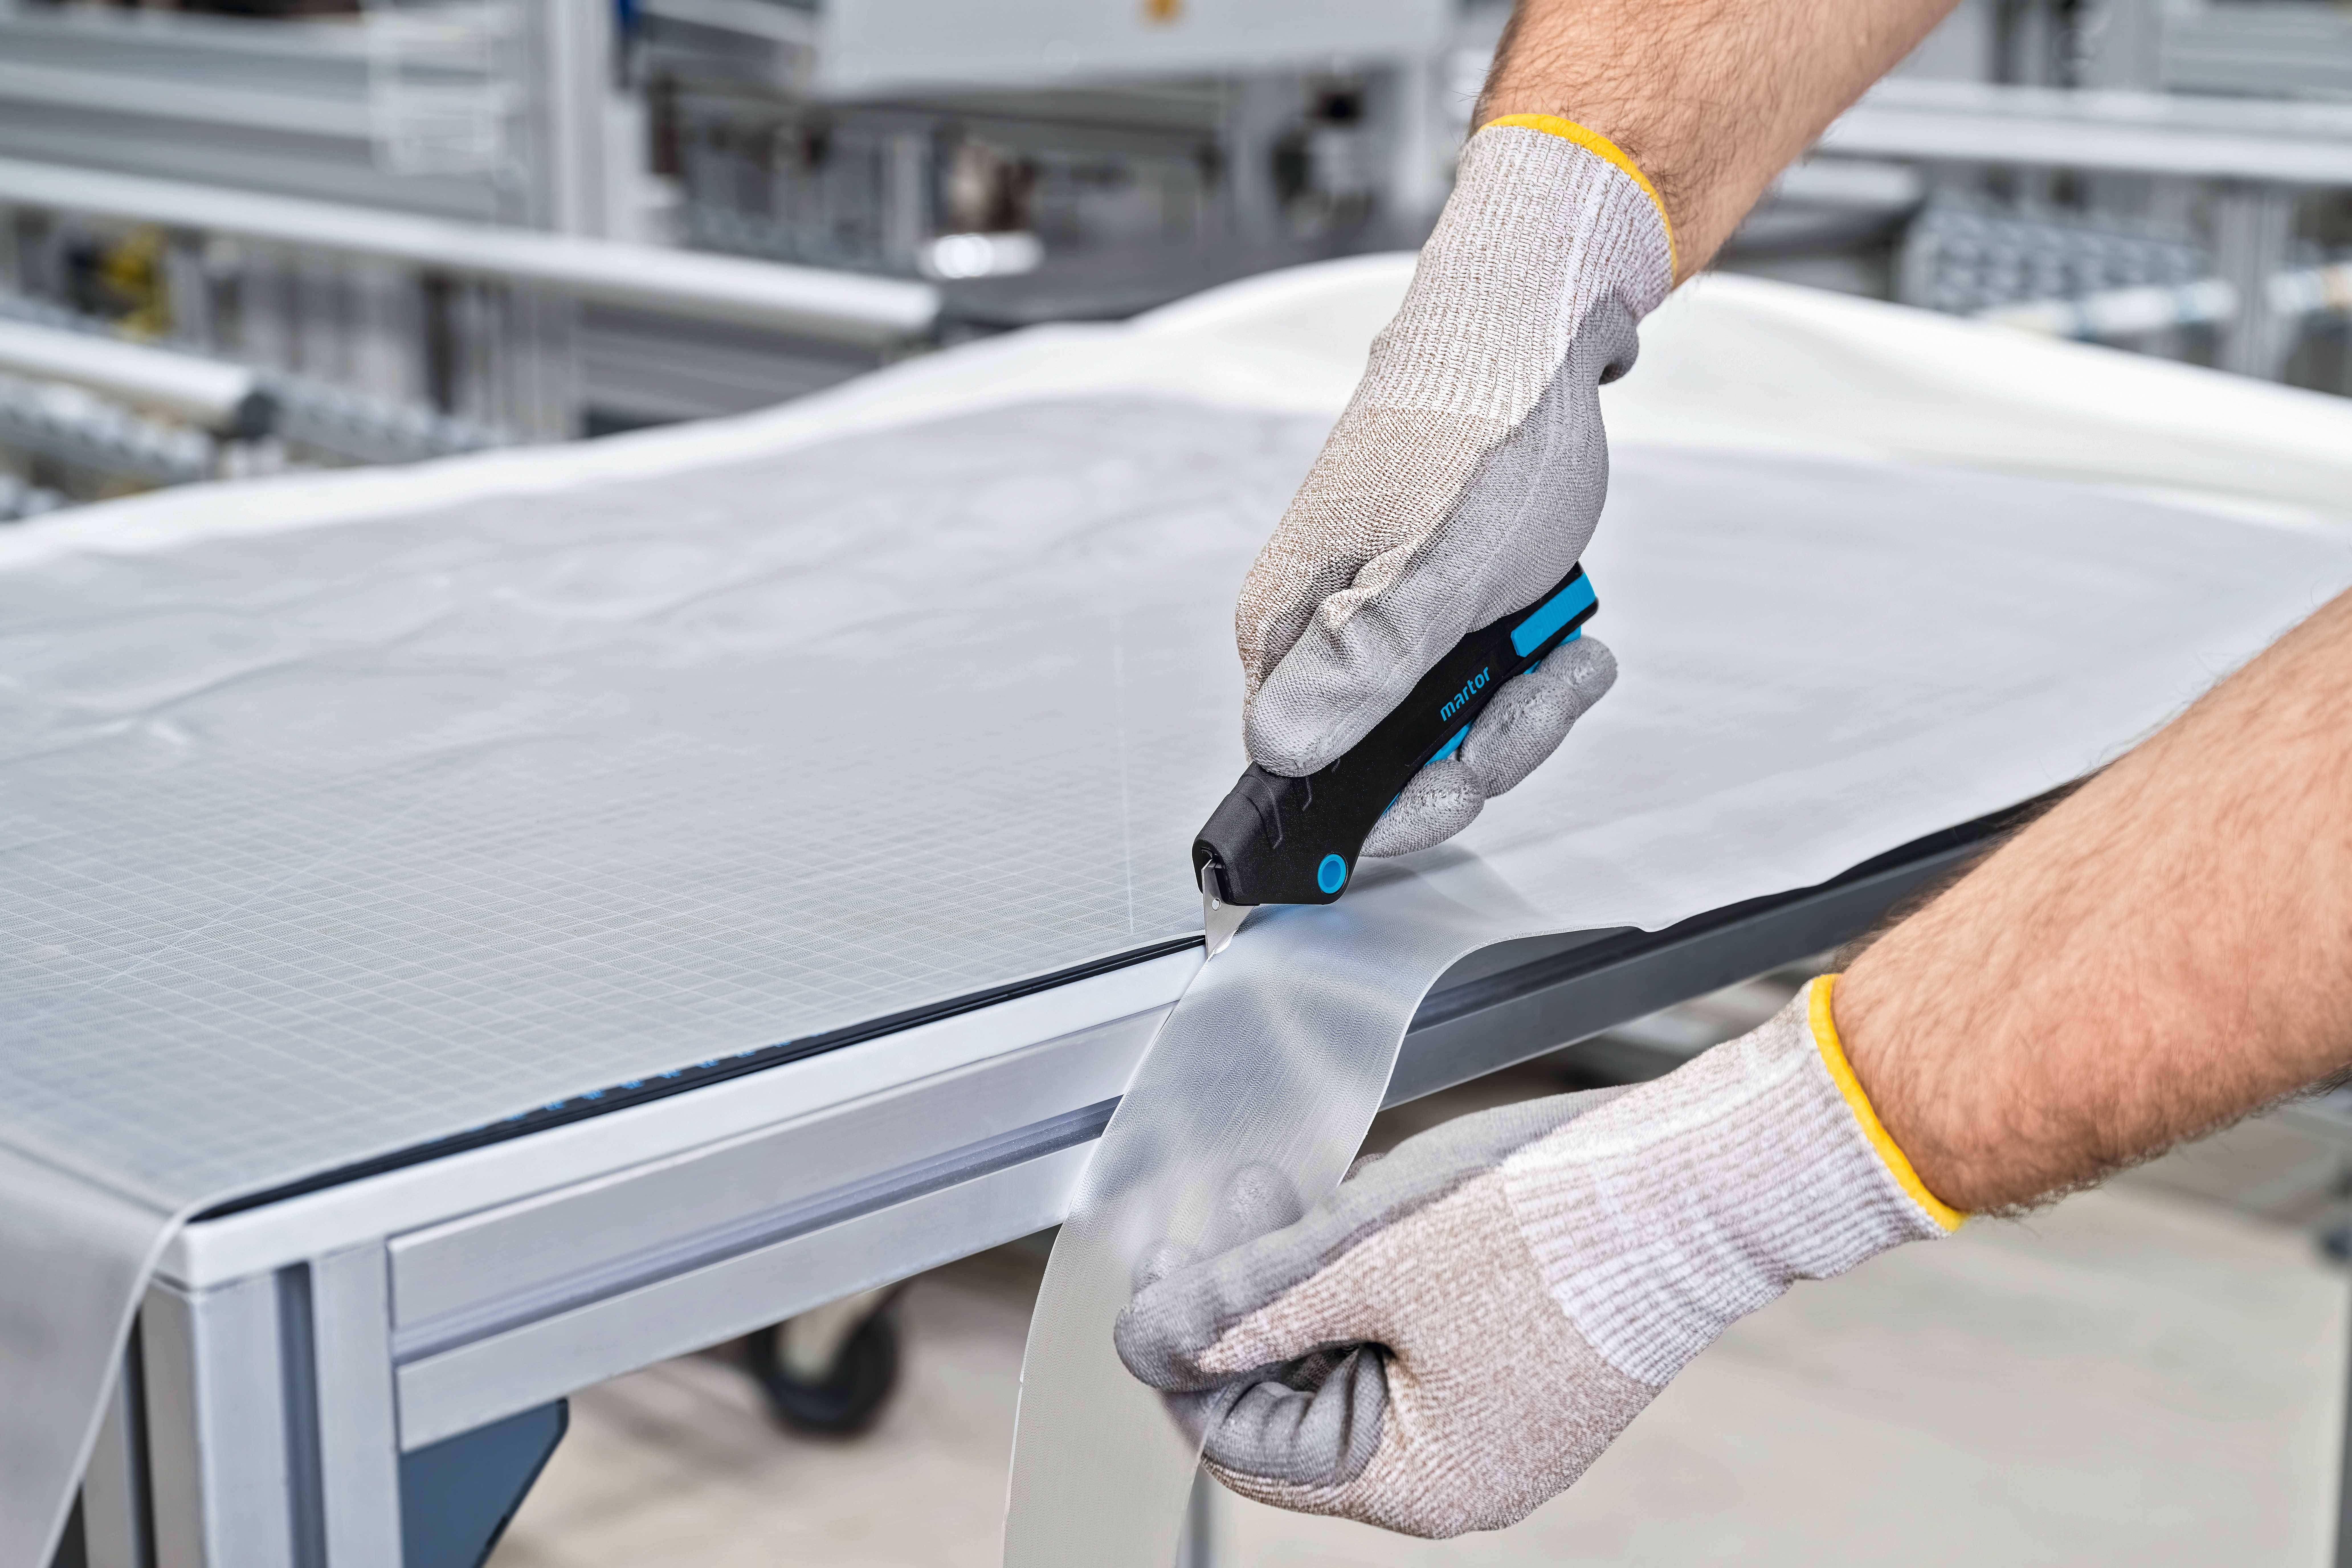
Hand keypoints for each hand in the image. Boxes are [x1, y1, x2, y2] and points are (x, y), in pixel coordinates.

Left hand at [1114, 979, 1960, 1537]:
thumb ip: (1250, 1308)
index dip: (1189, 1363)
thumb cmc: (1551, 1228)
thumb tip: (1157, 1339)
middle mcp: (1460, 1475)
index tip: (1156, 1283)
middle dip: (1244, 1310)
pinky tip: (1337, 1216)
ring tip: (1267, 1197)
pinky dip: (1361, 1284)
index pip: (1252, 1446)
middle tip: (1214, 1216)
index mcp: (1420, 1480)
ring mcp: (1494, 1423)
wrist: (1693, 1184)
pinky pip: (1406, 1340)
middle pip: (1300, 1403)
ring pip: (1350, 1361)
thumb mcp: (1366, 1263)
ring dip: (1298, 1286)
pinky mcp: (1517, 1368)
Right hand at [1235, 116, 1673, 855]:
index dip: (1394, 806)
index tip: (1469, 781)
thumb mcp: (1437, 569)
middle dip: (1481, 746)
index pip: (1306, 783)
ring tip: (1568, 649)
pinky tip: (1562, 634)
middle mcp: (1318, 634)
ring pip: (1440, 728)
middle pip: (1385, 763)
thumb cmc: (1484, 430)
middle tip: (1544, 687)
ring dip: (1519, 707)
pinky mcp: (1422, 606)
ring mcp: (1373, 620)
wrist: (1529, 334)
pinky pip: (1469, 682)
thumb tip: (1281, 751)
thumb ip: (1360, 666)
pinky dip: (1524, 670)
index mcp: (1289, 632)